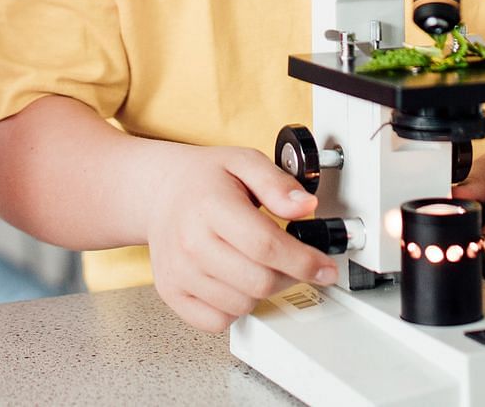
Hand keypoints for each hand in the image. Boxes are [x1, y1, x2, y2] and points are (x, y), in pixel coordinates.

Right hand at [143, 147, 338, 332]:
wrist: (159, 193)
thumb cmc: (203, 180)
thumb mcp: (244, 162)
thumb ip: (278, 183)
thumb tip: (305, 206)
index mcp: (211, 206)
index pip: (266, 246)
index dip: (305, 262)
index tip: (325, 268)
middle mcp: (190, 242)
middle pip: (259, 281)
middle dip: (290, 276)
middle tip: (293, 262)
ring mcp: (179, 272)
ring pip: (243, 304)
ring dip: (263, 291)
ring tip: (259, 266)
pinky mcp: (172, 293)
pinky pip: (217, 321)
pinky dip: (236, 308)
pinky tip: (236, 283)